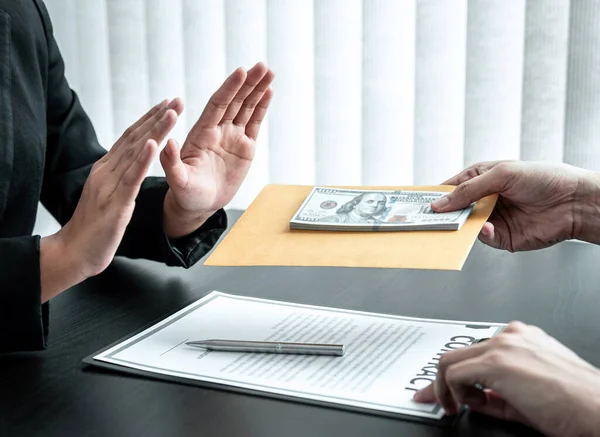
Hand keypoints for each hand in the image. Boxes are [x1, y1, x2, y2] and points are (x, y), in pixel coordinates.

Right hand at [41, 99, 182, 300]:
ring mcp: (110, 185)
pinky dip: (143, 159)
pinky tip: (153, 143)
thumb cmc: (95, 226)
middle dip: (157, 117)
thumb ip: (119, 177)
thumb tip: (133, 163)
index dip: (149, 119)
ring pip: (135, 152)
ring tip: (172, 112)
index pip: (130, 138)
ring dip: (155, 130)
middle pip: (135, 138)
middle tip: (176, 99)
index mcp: (106, 168)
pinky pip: (131, 177)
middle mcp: (106, 171)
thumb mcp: (109, 194)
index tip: (166, 104)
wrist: (75, 251)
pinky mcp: (115, 202)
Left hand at [159, 62, 274, 237]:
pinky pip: (254, 122)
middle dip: (248, 83)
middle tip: (262, 65)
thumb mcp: (177, 180)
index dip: (229, 88)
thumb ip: (171, 163)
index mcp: (201, 134)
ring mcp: (232, 137)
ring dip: (257, 89)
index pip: (218, 105)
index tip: (240, 72)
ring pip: (247, 107)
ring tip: (269, 71)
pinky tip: (268, 91)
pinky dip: (262, 107)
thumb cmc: (185, 193)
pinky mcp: (244, 147)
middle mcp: (217, 130)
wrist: (198, 204)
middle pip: (235, 101)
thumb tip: (167, 143)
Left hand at [413, 322, 599, 436]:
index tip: (446, 391)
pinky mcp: (495, 363)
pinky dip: (452, 392)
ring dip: (447, 388)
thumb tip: (475, 399)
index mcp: (522, 339)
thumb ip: (500, 393)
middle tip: (438, 401)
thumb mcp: (529, 395)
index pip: (478, 352)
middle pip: (458, 353)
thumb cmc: (577, 405)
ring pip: (450, 361)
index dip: (458, 375)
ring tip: (457, 407)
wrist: (598, 409)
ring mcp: (502, 346)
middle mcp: (510, 336)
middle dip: (441, 381)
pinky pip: (454, 374)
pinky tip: (469, 405)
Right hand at [432, 161, 599, 250]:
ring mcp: (493, 219)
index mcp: (483, 178)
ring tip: (454, 225)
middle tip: (429, 218)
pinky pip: (483, 239)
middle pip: (455, 209)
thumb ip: (469, 190)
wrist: (574, 202)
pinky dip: (482, 235)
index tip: (421, 202)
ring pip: (466, 226)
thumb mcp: (502, 174)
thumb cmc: (545, 178)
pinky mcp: (503, 238)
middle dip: (443, 214)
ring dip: (460, 226)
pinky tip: (487, 228)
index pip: (452, 187)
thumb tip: (441, 202)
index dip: (436, 194)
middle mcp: (486, 199)